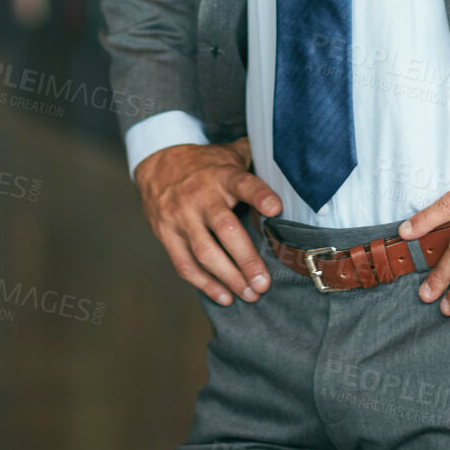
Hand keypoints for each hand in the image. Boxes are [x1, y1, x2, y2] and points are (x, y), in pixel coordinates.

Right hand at [135, 137, 281, 307]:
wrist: (158, 163)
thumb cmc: (205, 164)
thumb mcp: (230, 153)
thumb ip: (256, 159)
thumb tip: (290, 162)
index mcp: (222, 175)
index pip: (243, 184)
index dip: (260, 196)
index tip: (276, 209)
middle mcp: (201, 196)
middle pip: (225, 229)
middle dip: (246, 259)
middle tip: (264, 283)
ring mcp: (181, 217)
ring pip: (205, 252)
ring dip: (228, 278)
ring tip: (250, 294)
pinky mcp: (167, 234)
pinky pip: (185, 264)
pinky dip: (205, 284)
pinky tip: (225, 296)